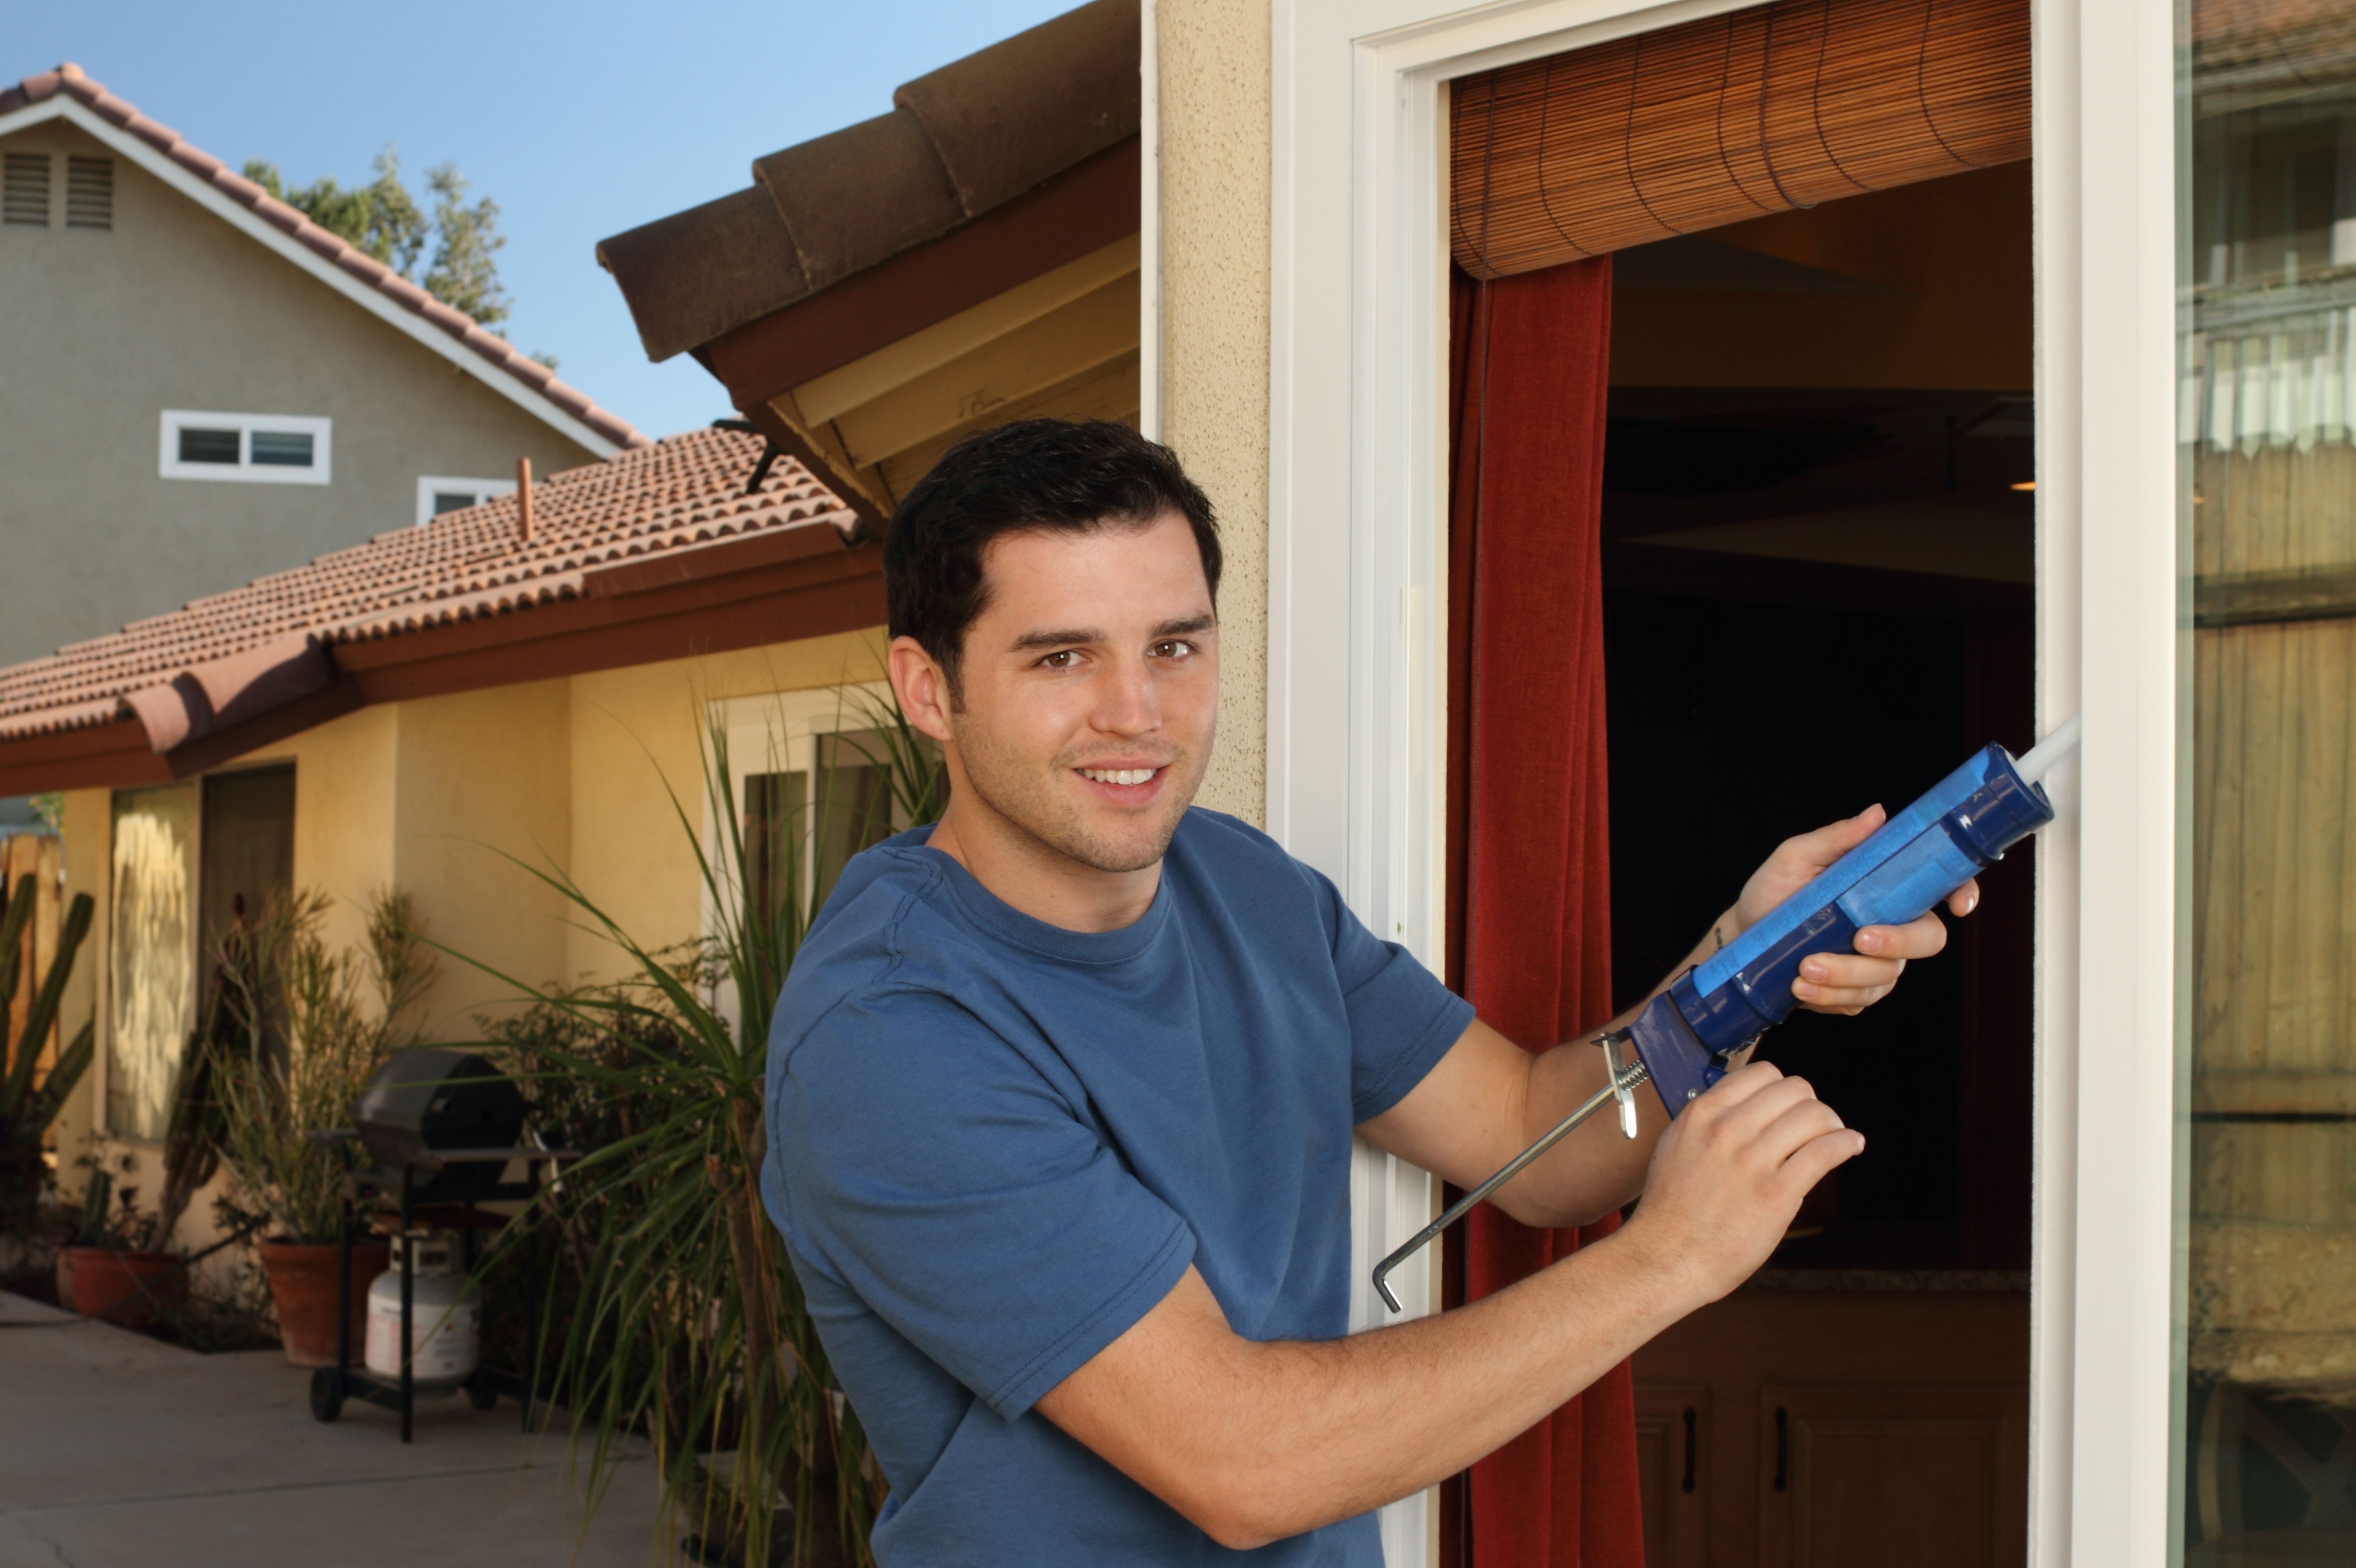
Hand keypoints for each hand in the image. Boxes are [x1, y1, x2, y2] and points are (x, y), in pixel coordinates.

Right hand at [1617, 1062, 1862, 1303]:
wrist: (1666, 1256)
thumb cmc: (1670, 1208)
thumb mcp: (1677, 1145)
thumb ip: (1709, 1121)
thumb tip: (1744, 1107)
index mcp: (1703, 1114)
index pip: (1763, 1073)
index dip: (1783, 1089)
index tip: (1789, 1106)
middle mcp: (1728, 1129)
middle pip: (1794, 1090)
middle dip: (1811, 1104)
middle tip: (1815, 1124)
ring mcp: (1753, 1161)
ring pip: (1814, 1116)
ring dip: (1832, 1124)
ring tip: (1835, 1136)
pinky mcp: (1776, 1193)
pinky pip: (1825, 1151)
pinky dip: (1846, 1144)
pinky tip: (1851, 1146)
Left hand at [1731, 805, 1979, 1015]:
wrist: (1743, 935)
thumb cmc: (1775, 891)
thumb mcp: (1796, 857)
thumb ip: (1837, 838)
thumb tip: (1876, 814)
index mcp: (1886, 887)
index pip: (1941, 886)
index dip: (1963, 892)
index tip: (1956, 906)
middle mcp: (1892, 924)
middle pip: (1928, 939)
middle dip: (1896, 943)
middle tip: (1857, 939)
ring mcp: (1878, 962)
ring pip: (1887, 977)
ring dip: (1846, 975)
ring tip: (1803, 969)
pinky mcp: (1856, 992)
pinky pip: (1859, 1001)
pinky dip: (1830, 996)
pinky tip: (1800, 987)